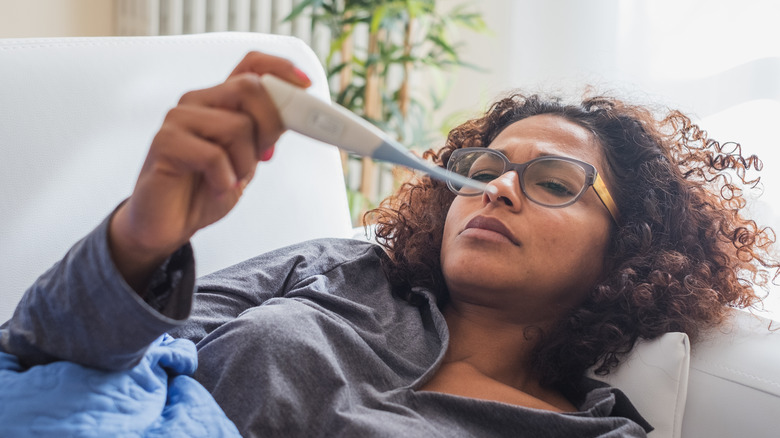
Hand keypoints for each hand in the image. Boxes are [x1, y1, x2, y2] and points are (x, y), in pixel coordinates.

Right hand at [109, 52, 311, 290]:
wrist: (170, 223)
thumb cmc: (207, 188)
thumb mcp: (247, 158)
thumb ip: (266, 132)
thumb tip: (297, 114)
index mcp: (219, 101)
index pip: (250, 64)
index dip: (280, 68)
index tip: (306, 85)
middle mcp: (198, 102)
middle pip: (249, 88)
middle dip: (269, 126)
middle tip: (262, 156)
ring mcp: (178, 119)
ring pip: (237, 125)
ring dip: (245, 162)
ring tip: (230, 178)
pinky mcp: (165, 143)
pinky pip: (214, 155)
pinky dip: (225, 179)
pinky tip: (216, 187)